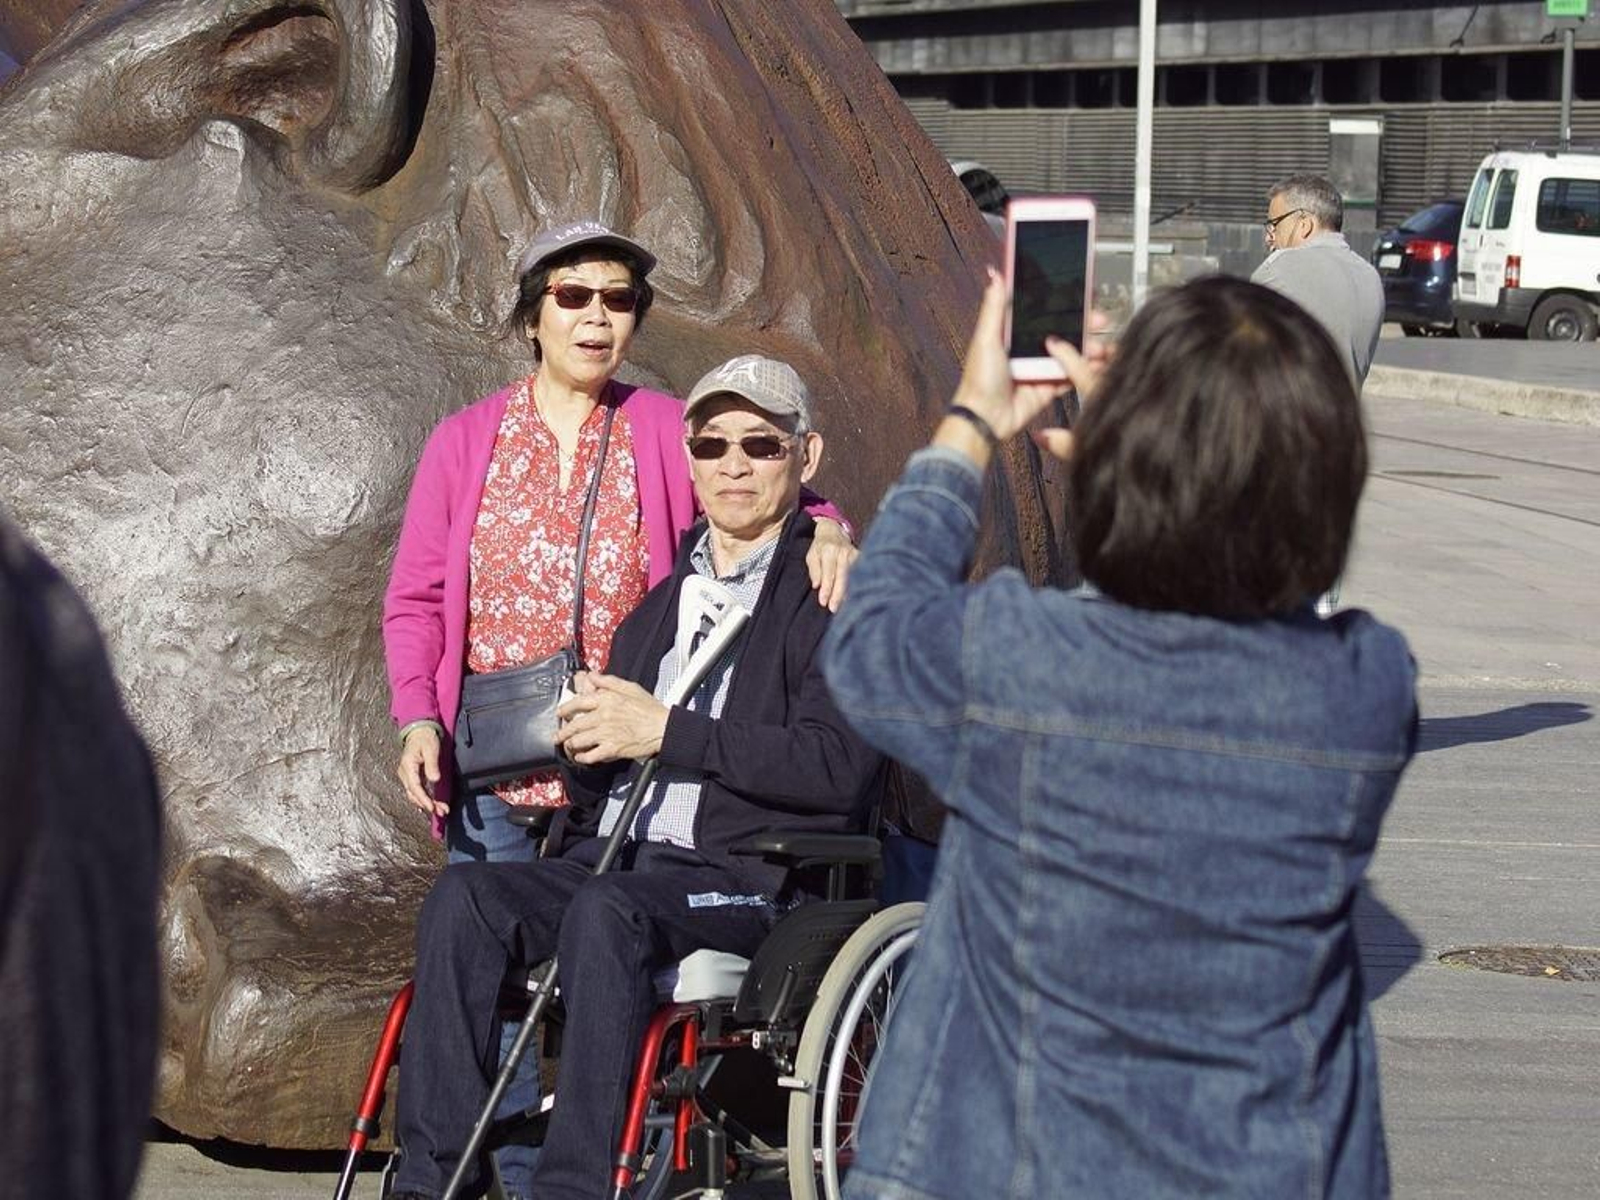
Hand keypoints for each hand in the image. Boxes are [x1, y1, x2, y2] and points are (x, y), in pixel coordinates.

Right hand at [397, 725, 446, 818]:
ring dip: (426, 803)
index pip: (414, 786)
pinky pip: (416, 791)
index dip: (423, 798)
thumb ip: (432, 764)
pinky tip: (434, 804)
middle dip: (427, 804)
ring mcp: (407, 776)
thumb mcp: (431, 748)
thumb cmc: (425, 738)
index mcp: (407, 766)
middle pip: (413, 794)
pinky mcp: (411, 777)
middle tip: (441, 812)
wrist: (419, 731)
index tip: (431, 807)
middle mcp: (404, 773)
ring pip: (414, 794)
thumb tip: (434, 779)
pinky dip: (425, 798)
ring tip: (441, 810)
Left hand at [556, 674, 669, 763]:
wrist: (663, 728)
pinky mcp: (612, 749)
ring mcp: (606, 733)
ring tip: (568, 747)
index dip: (565, 709)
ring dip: (570, 745)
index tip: (560, 713)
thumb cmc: (650, 709)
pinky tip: (582, 757)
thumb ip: (608, 681)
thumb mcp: (630, 687)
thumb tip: (592, 675)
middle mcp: (602, 716)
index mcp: (606, 699)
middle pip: (573, 725)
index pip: (577, 703)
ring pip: (578, 741)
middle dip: (562, 732)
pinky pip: (590, 756)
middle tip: (558, 736)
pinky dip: (583, 758)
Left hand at [806, 517, 857, 610]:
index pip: (828, 573)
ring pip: (852, 577)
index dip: (826, 589)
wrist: (834, 532)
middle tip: (833, 608)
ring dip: (847, 593)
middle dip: (837, 594)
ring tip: (843, 606)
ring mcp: (854, 554)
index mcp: (829, 550)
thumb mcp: (812, 555)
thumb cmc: (820, 547)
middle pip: (842, 577)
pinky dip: (855, 586)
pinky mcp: (861, 557)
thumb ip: (814, 570)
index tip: (823, 602)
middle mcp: (843, 552)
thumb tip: (817, 585)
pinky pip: (858, 574)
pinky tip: (853, 597)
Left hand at [941, 270, 1113, 462]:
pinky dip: (1084, 371)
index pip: (1044, 312)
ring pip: (1071, 353)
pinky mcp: (1049, 387)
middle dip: (1085, 324)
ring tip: (1101, 346)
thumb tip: (996, 275)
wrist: (985, 419)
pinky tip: (1097, 365)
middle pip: (1063, 330)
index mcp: (1014, 333)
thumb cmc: (979, 380)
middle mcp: (1029, 348)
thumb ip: (994, 307)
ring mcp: (1041, 368)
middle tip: (1100, 320)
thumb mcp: (986, 338)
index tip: (1084, 294)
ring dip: (1088, 348)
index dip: (1064, 303)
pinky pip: (1071, 376)